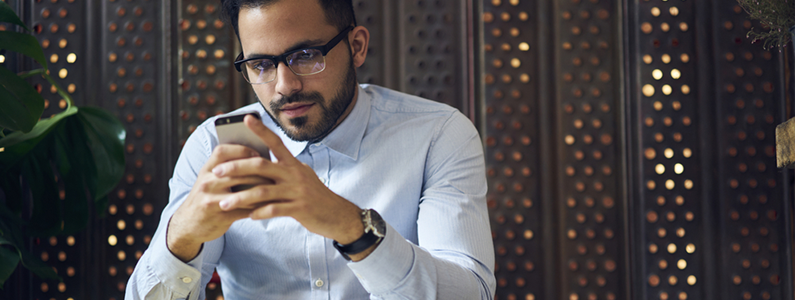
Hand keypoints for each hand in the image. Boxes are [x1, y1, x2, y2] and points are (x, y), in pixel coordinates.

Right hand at [167, 144, 270, 260]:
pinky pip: (245, 210)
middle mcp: (206, 182)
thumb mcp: (211, 179)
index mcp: (206, 169)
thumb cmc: (207, 197)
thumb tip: (258, 157)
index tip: (259, 154)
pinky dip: (259, 208)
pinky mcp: (219, 216)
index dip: (243, 150)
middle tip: (277, 174)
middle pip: (238, 172)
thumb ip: (229, 169)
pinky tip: (269, 206)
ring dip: (263, 191)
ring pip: (244, 192)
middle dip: (260, 173)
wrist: (188, 225)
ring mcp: (211, 200)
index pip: (223, 151)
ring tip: (276, 190)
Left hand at [211, 115, 364, 244]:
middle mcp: (295, 173)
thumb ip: (283, 169)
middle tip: (216, 172)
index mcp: (294, 164)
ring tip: (223, 204)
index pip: (276, 142)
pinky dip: (259, 212)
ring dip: (241, 197)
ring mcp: (298, 191)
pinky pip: (274, 209)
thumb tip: (259, 162)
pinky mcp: (300, 208)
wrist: (338, 215)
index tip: (245, 119)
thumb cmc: (315, 196)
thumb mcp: (301, 177)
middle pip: (261, 165)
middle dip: (236, 168)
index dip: (261, 130)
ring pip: (263, 191)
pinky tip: (248, 216)